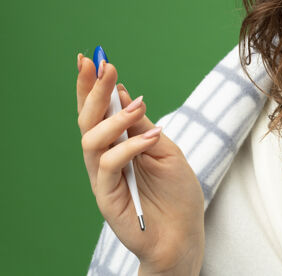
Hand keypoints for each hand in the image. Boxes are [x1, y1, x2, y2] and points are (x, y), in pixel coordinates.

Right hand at [76, 56, 204, 273]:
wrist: (185, 234)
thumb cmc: (177, 193)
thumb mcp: (164, 149)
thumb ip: (141, 126)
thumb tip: (124, 94)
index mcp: (117, 144)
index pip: (98, 111)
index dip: (91, 85)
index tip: (92, 56)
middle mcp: (105, 158)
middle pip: (87, 120)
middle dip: (94, 90)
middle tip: (104, 65)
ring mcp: (103, 178)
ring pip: (91, 140)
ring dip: (114, 117)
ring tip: (140, 104)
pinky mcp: (107, 198)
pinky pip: (108, 166)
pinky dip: (130, 146)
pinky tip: (153, 135)